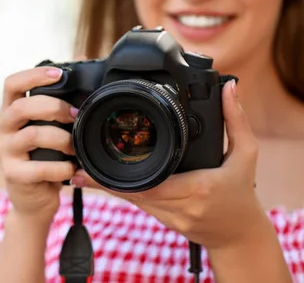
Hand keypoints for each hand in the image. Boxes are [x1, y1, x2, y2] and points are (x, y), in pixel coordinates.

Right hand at [0, 66, 78, 221]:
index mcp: (9, 113)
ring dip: (61, 138)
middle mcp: (1, 129)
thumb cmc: (44, 159)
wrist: (33, 199)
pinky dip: (61, 167)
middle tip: (76, 115)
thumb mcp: (47, 129)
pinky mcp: (12, 175)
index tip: (59, 73)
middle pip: (22, 106)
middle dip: (55, 107)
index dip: (34, 75)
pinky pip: (39, 167)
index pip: (12, 84)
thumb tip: (82, 68)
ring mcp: (4, 152)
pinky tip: (71, 168)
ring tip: (75, 146)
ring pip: (33, 135)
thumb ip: (56, 106)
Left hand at [71, 80, 265, 249]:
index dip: (122, 178)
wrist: (240, 235)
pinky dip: (120, 193)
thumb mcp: (246, 154)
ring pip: (132, 201)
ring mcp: (171, 217)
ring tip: (80, 172)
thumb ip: (236, 120)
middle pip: (134, 193)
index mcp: (198, 188)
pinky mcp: (165, 221)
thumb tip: (229, 88)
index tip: (100, 163)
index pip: (153, 184)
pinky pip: (139, 206)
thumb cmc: (242, 192)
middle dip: (103, 180)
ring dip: (106, 187)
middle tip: (78, 165)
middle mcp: (181, 206)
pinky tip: (100, 182)